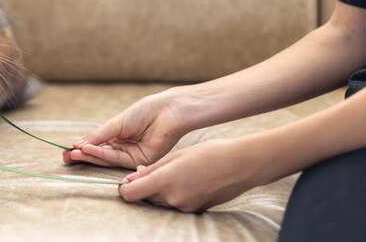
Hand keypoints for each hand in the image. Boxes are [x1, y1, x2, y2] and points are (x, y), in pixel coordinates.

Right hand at [63, 87, 199, 168]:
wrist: (168, 111)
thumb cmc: (145, 111)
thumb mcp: (117, 123)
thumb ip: (100, 135)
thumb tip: (79, 144)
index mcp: (120, 134)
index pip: (98, 144)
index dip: (83, 147)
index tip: (67, 150)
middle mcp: (125, 146)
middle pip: (101, 154)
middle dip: (83, 155)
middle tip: (66, 157)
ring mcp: (132, 154)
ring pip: (107, 158)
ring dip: (90, 156)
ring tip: (74, 154)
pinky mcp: (140, 161)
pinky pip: (118, 160)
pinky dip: (102, 155)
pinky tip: (89, 151)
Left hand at [118, 138, 262, 211]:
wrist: (240, 165)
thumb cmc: (208, 154)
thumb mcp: (176, 155)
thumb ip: (152, 168)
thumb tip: (133, 177)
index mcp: (165, 181)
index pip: (131, 194)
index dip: (125, 188)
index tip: (127, 180)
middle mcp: (173, 198)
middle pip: (145, 199)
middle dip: (144, 188)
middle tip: (150, 172)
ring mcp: (184, 207)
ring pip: (160, 202)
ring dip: (159, 191)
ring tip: (173, 173)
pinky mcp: (195, 211)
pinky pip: (175, 205)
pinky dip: (174, 195)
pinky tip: (186, 181)